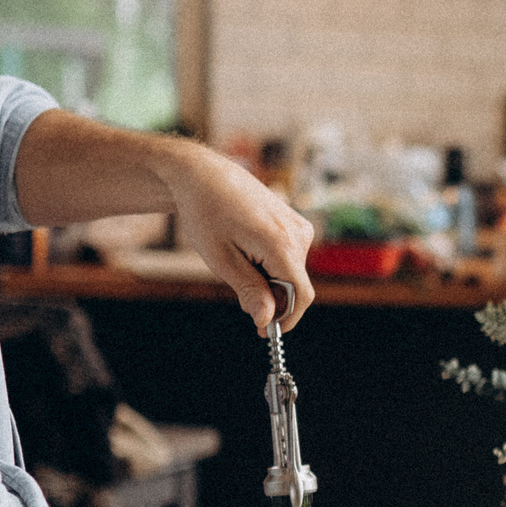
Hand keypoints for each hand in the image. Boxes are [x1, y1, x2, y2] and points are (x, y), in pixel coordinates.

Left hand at [165, 145, 316, 332]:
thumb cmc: (207, 213)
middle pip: (293, 286)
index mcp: (283, 245)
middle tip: (235, 286)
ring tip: (237, 257)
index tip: (263, 330)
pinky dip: (269, 263)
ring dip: (267, 278)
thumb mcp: (221, 259)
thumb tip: (266, 319)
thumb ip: (249, 290)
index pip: (301, 296)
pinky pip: (288, 257)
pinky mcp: (294, 222)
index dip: (286, 319)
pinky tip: (246, 247)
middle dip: (269, 296)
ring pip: (290, 272)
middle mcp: (299, 235)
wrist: (204, 176)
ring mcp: (299, 227)